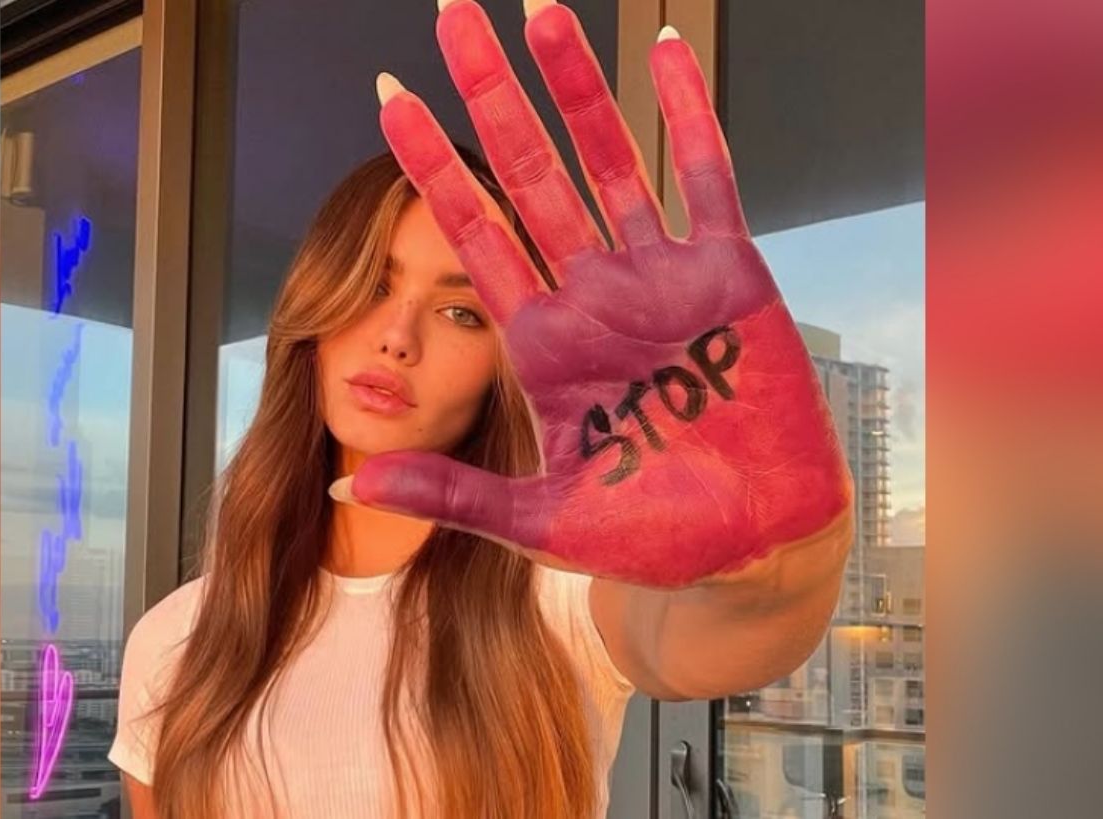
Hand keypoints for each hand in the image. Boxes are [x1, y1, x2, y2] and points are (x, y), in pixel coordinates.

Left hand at [334, 0, 851, 588]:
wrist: (753, 544)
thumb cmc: (651, 535)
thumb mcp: (538, 520)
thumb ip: (451, 495)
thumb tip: (350, 487)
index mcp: (542, 342)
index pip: (473, 232)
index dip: (431, 165)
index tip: (391, 98)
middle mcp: (594, 294)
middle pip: (529, 172)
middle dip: (489, 94)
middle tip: (450, 13)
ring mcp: (660, 279)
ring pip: (609, 158)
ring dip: (574, 85)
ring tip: (537, 11)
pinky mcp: (730, 278)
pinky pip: (707, 178)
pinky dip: (688, 114)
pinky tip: (663, 48)